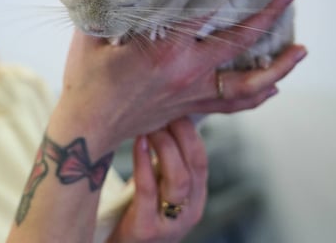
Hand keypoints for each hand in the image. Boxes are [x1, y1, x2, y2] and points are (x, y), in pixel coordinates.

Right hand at [53, 0, 303, 153]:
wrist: (89, 126)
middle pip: (240, 43)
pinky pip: (233, 104)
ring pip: (249, 83)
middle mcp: (187, 72)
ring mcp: (193, 93)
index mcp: (166, 49)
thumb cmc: (87, 79)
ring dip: (279, 67)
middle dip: (269, 16)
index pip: (204, 11)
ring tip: (301, 51)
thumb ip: (111, 5)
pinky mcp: (191, 109)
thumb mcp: (94, 34)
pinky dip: (257, 95)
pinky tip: (274, 87)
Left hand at [108, 117, 207, 242]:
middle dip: (179, 132)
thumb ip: (165, 160)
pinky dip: (144, 162)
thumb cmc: (135, 211)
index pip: (201, 157)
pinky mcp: (147, 230)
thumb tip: (163, 114)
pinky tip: (138, 142)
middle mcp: (190, 211)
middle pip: (194, 164)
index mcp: (196, 197)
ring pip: (178, 178)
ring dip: (164, 145)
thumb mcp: (159, 186)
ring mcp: (171, 223)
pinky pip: (148, 190)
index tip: (174, 106)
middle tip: (161, 109)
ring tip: (148, 123)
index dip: (189, 130)